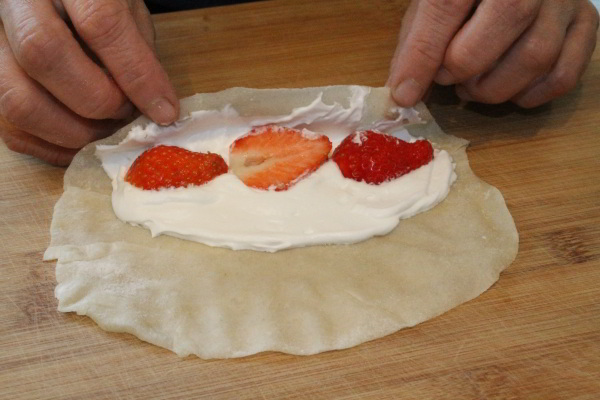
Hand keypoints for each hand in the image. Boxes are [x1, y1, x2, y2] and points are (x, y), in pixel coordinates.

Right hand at [0, 0, 178, 165]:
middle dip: (98, 102)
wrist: (57, 0)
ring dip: (73, 132)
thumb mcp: (127, 11)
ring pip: (18, 99)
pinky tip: (82, 141)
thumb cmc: (97, 4)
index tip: (163, 111)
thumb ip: (139, 52)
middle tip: (126, 114)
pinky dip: (52, 146)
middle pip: (45, 55)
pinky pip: (10, 126)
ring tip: (106, 130)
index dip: (136, 74)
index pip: (100, 23)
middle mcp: (17, 3)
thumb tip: (157, 106)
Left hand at [387, 0, 598, 107]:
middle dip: (463, 68)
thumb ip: (417, 41)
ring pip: (536, 56)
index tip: (405, 94)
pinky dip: (531, 95)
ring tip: (471, 86)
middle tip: (447, 78)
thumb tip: (405, 92)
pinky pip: (564, 73)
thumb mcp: (432, 0)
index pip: (446, 6)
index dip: (422, 56)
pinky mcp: (585, 21)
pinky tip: (508, 91)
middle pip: (500, 27)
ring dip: (494, 88)